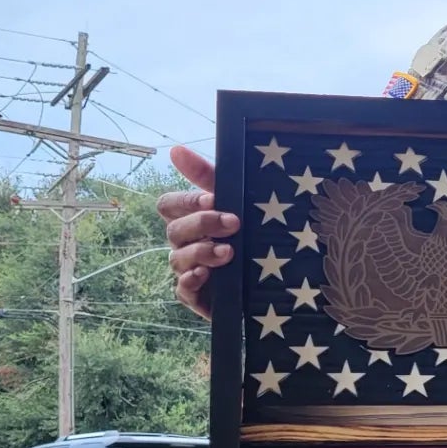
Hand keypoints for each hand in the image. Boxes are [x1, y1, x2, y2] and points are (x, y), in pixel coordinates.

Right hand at [157, 145, 236, 320]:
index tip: (212, 199)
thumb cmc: (251, 234)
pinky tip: (204, 275)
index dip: (186, 201)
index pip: (169, 205)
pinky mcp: (197, 297)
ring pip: (178, 259)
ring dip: (201, 252)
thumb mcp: (238, 202)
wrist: (278, 281)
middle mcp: (186, 244)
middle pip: (173, 230)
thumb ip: (209, 176)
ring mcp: (189, 270)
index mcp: (191, 219)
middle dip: (202, 225)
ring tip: (228, 252)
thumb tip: (176, 150)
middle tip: (233, 223)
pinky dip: (190, 281)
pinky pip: (182, 290)